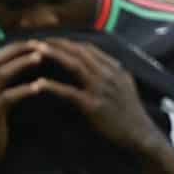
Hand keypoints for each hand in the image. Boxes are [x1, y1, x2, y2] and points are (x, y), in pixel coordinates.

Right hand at [0, 40, 50, 166]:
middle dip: (20, 50)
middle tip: (42, 45)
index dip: (16, 46)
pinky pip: (8, 96)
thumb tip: (23, 59)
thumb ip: (2, 80)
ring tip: (42, 58)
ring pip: (2, 74)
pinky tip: (40, 86)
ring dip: (23, 64)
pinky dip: (25, 89)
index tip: (36, 41)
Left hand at [34, 37, 159, 152]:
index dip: (68, 42)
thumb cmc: (129, 112)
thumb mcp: (124, 85)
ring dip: (54, 56)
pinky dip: (53, 87)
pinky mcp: (93, 105)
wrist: (139, 133)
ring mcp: (100, 88)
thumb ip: (110, 72)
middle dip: (57, 43)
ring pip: (75, 65)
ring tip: (34, 51)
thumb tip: (96, 63)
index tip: (50, 40)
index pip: (88, 48)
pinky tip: (38, 84)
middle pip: (79, 51)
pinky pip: (69, 92)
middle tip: (36, 41)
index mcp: (114, 68)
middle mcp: (108, 74)